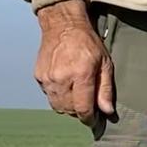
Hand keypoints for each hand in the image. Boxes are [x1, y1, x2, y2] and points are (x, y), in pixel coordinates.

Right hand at [35, 0, 114, 125]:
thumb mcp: (105, 64)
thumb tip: (107, 111)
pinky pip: (49, 96)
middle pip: (69, 110)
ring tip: (79, 98)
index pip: (83, 108)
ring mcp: (47, 77)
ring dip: (69, 107)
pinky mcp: (39, 76)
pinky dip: (59, 97)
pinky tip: (67, 88)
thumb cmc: (88, 44)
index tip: (95, 121)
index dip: (90, 119)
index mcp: (80, 75)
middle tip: (89, 108)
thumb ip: (105, 89)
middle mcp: (61, 78)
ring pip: (58, 106)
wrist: (63, 25)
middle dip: (80, 113)